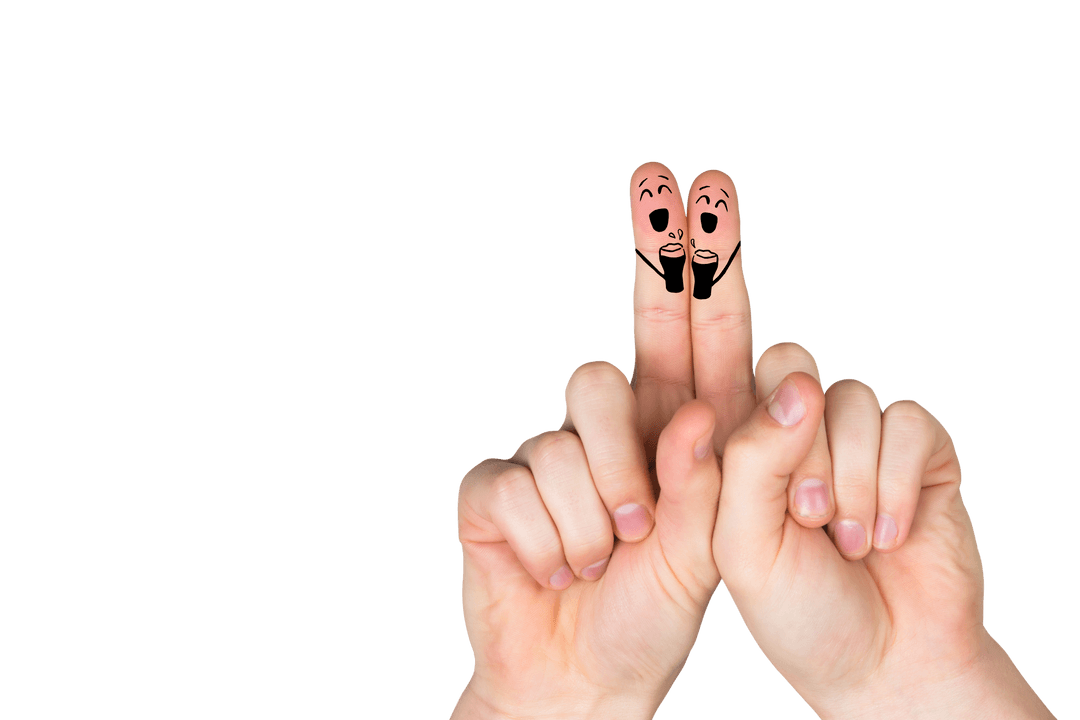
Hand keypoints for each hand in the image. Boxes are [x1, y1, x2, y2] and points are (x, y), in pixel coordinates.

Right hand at [451, 162, 751, 717]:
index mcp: (677, 438)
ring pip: (574, 421)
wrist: (577, 681)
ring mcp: (549, 455)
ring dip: (604, 504)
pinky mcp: (495, 488)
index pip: (695, 338)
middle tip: (656, 174)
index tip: (705, 188)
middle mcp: (613, 434)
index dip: (701, 265)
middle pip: (624, 341)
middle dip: (650, 252)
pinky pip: (519, 480)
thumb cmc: (651, 618)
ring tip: (610, 556)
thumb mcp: (714, 551)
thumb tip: (712, 401)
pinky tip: (557, 570)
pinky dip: (551, 542)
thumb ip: (721, 472)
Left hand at [713, 343, 1054, 718]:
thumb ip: (751, 461)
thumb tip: (798, 385)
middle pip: (792, 367)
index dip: (754, 426)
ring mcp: (860, 437)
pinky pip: (908, 421)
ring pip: (851, 396)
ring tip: (851, 543)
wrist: (888, 667)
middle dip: (802, 452)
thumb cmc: (802, 613)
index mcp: (741, 447)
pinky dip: (898, 483)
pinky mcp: (921, 451)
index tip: (772, 502)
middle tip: (809, 519)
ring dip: (852, 479)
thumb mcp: (746, 546)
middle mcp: (798, 430)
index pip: (731, 380)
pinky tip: (891, 536)